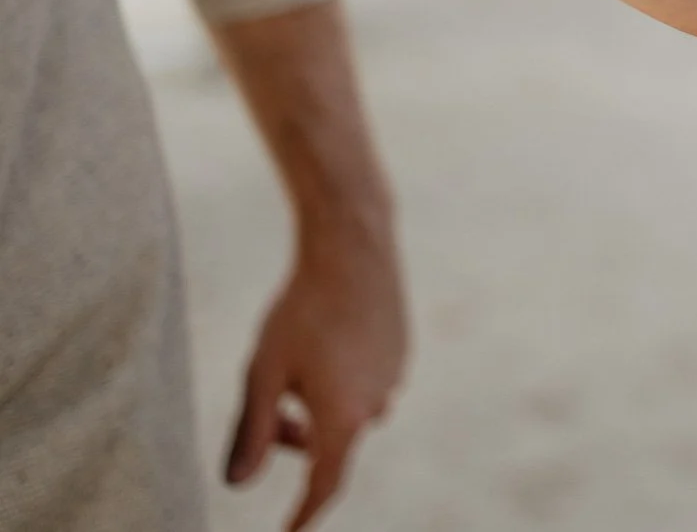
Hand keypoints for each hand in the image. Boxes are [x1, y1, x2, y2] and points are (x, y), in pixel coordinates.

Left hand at [225, 221, 407, 531]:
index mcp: (342, 416)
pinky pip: (369, 382)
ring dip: (322, 406)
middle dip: (298, 438)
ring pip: (350, 411)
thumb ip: (249, 431)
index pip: (324, 484)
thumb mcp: (262, 372)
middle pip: (330, 443)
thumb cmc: (301, 310)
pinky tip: (328, 338)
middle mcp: (376, 403)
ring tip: (298, 363)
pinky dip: (343, 379)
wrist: (353, 249)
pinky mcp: (401, 350)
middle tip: (270, 408)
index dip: (304, 513)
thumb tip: (236, 484)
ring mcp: (394, 376)